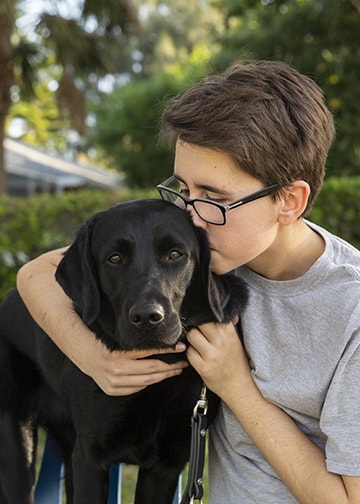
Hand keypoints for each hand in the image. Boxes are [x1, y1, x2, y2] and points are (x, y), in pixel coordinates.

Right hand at [73, 337, 188, 395]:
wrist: (83, 353)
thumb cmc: (102, 340)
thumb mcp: (119, 336)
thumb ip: (137, 342)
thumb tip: (160, 340)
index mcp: (118, 355)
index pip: (150, 353)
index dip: (167, 350)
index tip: (180, 347)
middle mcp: (116, 370)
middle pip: (151, 369)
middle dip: (170, 366)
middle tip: (183, 361)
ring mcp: (114, 382)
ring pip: (147, 381)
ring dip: (164, 376)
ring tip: (175, 370)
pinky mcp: (112, 390)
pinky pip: (137, 387)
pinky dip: (148, 382)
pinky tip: (158, 377)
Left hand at [186, 321, 251, 401]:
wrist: (239, 386)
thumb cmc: (236, 361)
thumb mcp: (235, 340)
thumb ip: (226, 325)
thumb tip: (221, 308)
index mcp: (229, 333)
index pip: (213, 314)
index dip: (204, 313)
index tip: (201, 315)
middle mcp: (221, 342)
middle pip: (200, 322)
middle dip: (196, 324)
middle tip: (197, 329)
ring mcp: (212, 355)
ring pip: (191, 335)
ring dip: (191, 338)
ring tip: (196, 343)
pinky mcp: (203, 368)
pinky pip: (189, 353)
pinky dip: (190, 353)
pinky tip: (197, 355)